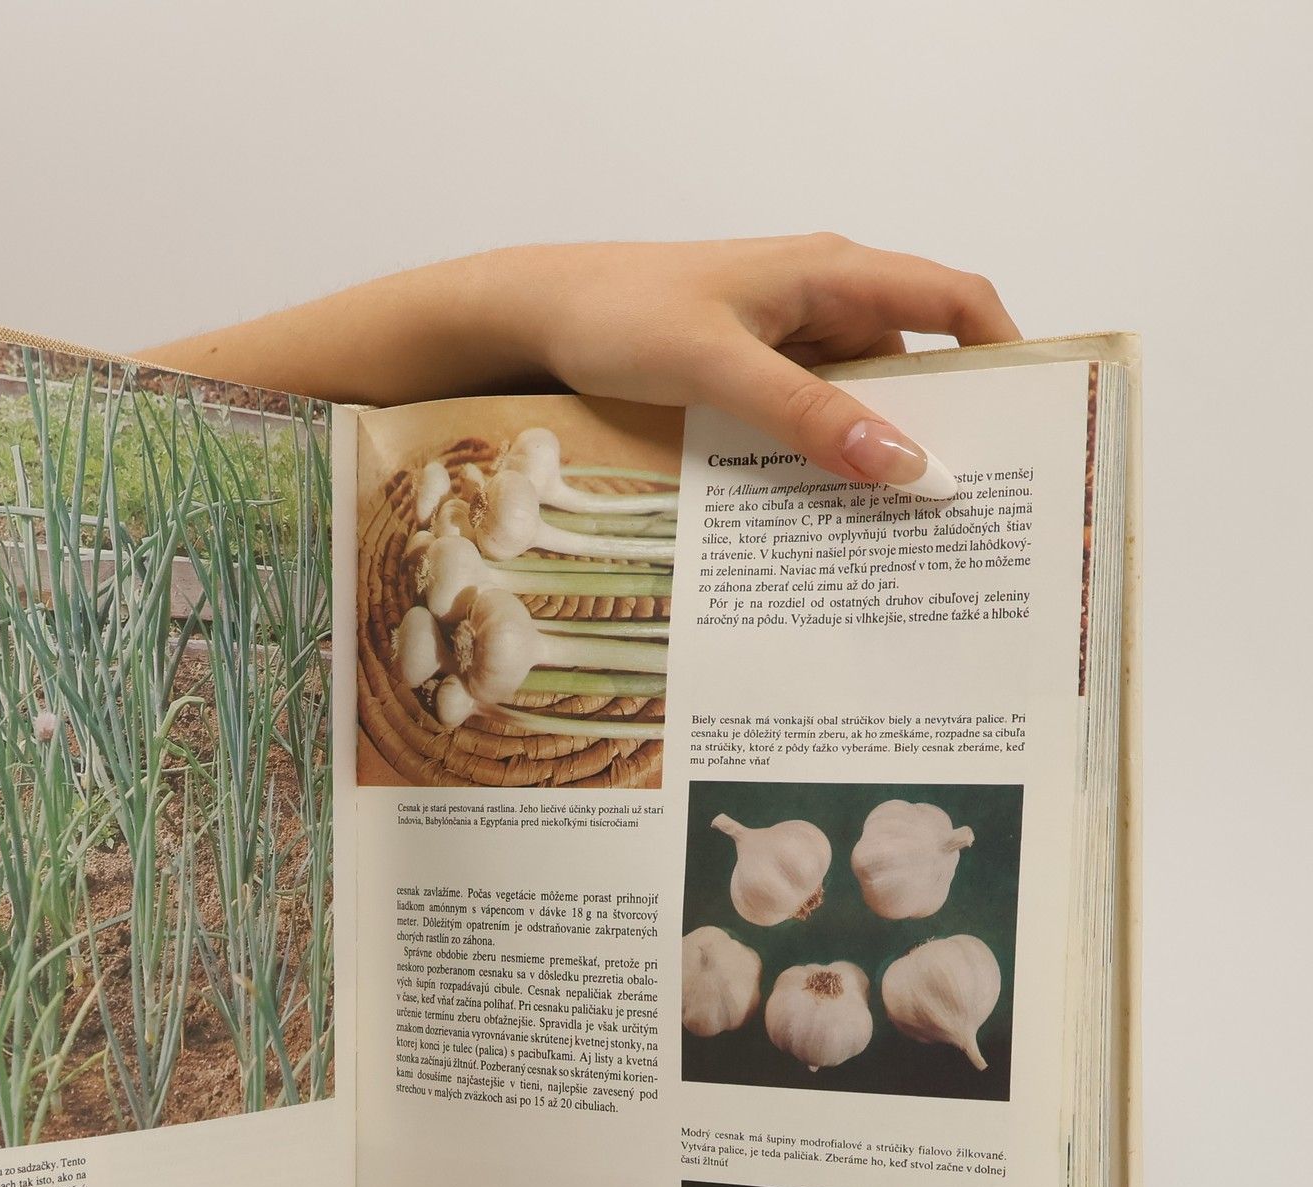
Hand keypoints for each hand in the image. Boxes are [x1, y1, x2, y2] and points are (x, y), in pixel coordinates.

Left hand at [504, 235, 1019, 495]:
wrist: (536, 315)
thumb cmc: (619, 318)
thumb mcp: (718, 369)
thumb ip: (808, 414)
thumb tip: (904, 464)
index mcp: (831, 272)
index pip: (954, 299)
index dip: (1007, 351)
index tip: (1035, 421)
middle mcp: (820, 299)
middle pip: (913, 362)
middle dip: (943, 425)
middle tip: (968, 506)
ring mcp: (785, 338)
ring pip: (859, 399)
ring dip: (876, 453)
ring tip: (901, 530)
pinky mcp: (750, 373)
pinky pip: (810, 416)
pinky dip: (824, 457)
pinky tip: (826, 514)